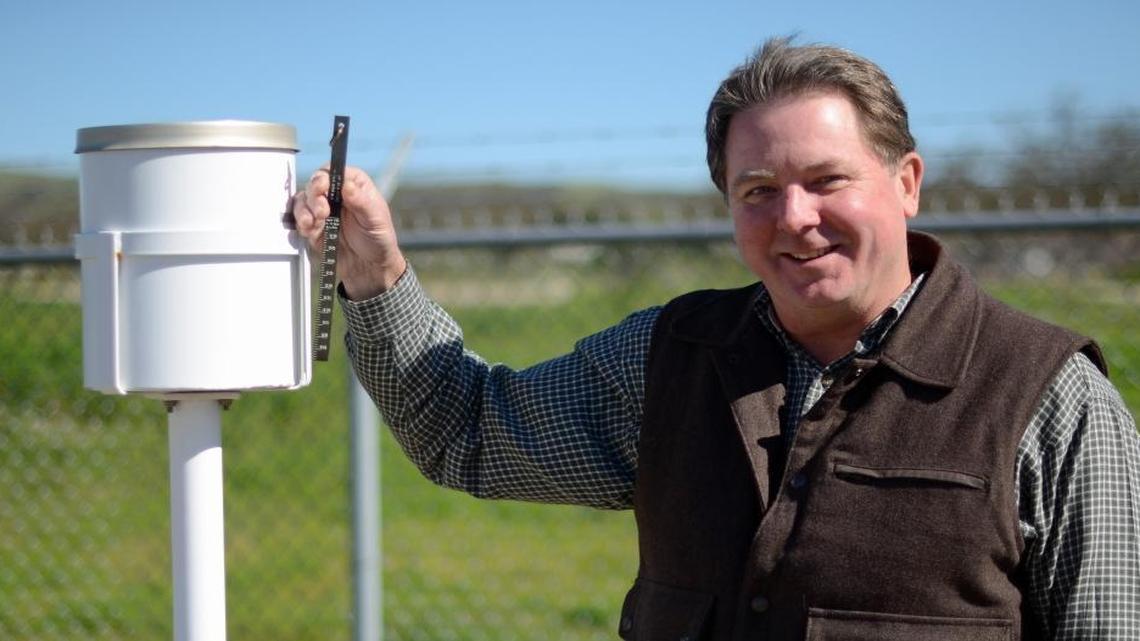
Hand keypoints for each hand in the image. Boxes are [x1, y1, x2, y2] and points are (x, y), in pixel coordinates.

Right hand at [293, 166, 406, 299]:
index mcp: (354, 186)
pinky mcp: (314, 227)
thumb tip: (347, 185)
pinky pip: (300, 219)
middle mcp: (337, 195)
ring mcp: (323, 210)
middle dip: (314, 195)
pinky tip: (310, 230)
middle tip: (322, 211)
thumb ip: (361, 202)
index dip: (325, 176)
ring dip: (305, 210)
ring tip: (315, 222)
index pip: (333, 171)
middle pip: (314, 183)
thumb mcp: (376, 220)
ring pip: (303, 200)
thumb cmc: (379, 241)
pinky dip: (301, 223)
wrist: (369, 269)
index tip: (324, 187)